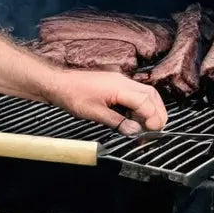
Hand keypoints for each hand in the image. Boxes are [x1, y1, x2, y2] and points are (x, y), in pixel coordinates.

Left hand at [44, 71, 167, 134]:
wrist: (57, 83)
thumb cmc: (71, 95)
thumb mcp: (94, 113)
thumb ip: (117, 122)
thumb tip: (134, 131)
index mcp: (120, 86)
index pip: (146, 102)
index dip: (153, 118)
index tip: (151, 131)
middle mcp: (123, 81)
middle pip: (151, 96)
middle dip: (157, 114)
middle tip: (154, 131)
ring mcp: (119, 81)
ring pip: (145, 94)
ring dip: (148, 111)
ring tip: (143, 128)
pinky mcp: (115, 84)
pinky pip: (134, 94)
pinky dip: (138, 107)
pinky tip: (132, 119)